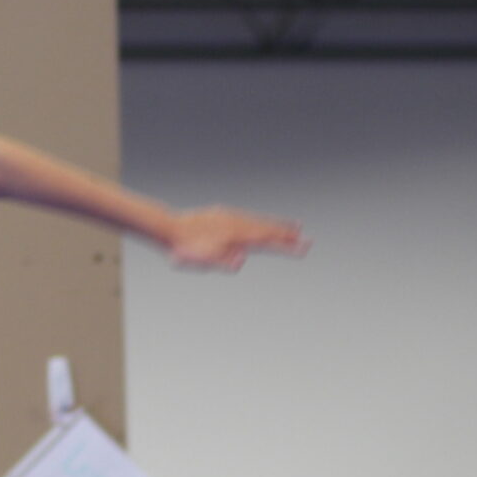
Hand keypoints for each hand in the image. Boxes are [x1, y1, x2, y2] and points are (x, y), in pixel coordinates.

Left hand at [165, 205, 307, 270]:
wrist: (169, 229)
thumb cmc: (184, 249)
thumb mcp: (200, 261)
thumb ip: (221, 261)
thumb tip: (240, 262)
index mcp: (236, 236)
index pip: (267, 241)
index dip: (286, 245)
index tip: (304, 248)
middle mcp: (236, 224)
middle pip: (267, 230)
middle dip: (288, 237)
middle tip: (307, 241)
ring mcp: (230, 218)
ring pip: (259, 221)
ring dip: (277, 225)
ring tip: (294, 227)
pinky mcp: (223, 215)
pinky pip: (247, 217)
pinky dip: (260, 220)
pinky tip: (264, 223)